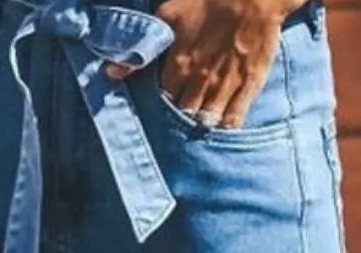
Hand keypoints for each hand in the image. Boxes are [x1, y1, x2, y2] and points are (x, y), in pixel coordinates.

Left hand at [107, 0, 297, 129]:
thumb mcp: (169, 15)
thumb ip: (142, 48)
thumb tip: (110, 72)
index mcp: (179, 66)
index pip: (162, 99)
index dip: (160, 103)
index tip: (162, 102)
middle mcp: (200, 82)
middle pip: (183, 115)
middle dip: (179, 117)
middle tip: (179, 114)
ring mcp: (225, 87)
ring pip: (206, 121)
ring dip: (200, 126)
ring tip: (196, 124)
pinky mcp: (249, 86)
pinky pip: (234, 119)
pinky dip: (225, 127)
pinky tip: (219, 127)